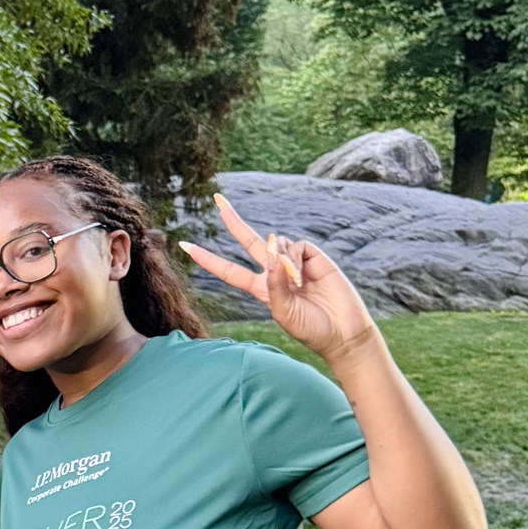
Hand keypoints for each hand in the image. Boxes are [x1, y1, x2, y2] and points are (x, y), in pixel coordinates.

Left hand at [180, 194, 378, 362]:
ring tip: (298, 286)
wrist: (342, 330)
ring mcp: (292, 261)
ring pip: (275, 244)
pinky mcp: (312, 255)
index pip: (227, 271)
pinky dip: (293, 260)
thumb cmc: (310, 327)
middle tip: (216, 198)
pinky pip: (294, 245)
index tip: (185, 246)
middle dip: (232, 220)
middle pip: (248, 240)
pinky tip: (304, 278)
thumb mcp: (282, 311)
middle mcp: (273, 271)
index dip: (207, 258)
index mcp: (259, 288)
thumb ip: (273, 284)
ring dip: (282, 263)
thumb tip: (269, 251)